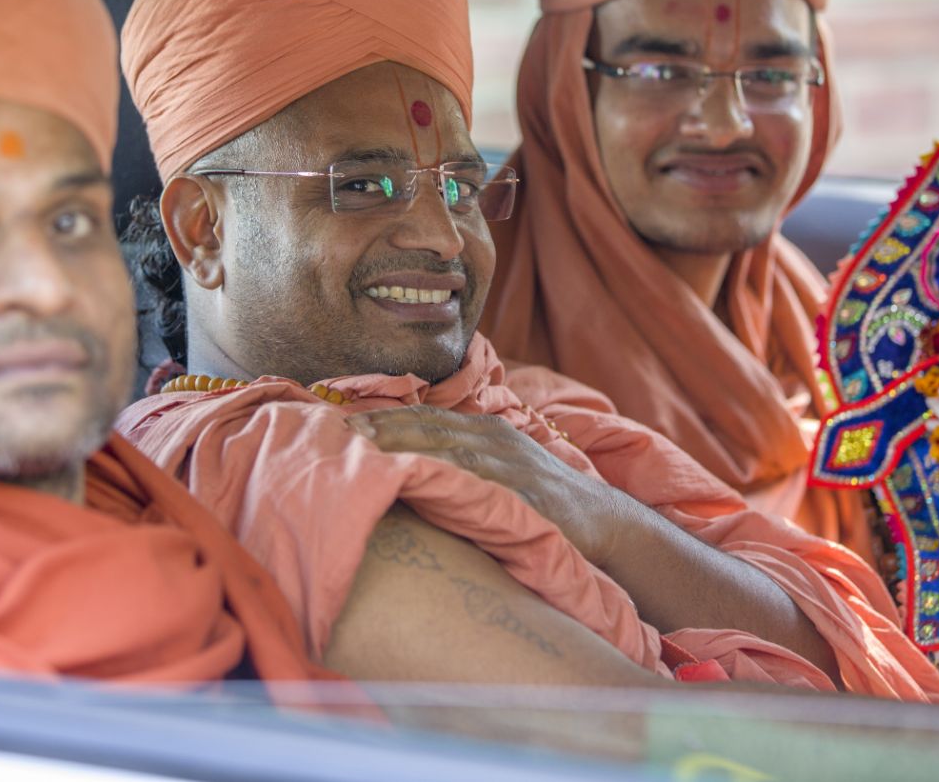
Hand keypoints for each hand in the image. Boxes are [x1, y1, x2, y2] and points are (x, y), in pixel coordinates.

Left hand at [345, 405, 639, 567]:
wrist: (602, 520)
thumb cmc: (542, 500)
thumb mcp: (501, 469)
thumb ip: (462, 463)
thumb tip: (409, 471)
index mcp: (485, 428)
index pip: (424, 416)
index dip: (383, 417)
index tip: (341, 421)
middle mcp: (492, 435)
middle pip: (426, 425)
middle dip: (381, 426)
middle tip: (336, 430)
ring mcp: (507, 460)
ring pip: (443, 446)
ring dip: (400, 445)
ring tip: (360, 450)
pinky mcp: (521, 488)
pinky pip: (473, 479)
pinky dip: (440, 474)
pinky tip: (410, 478)